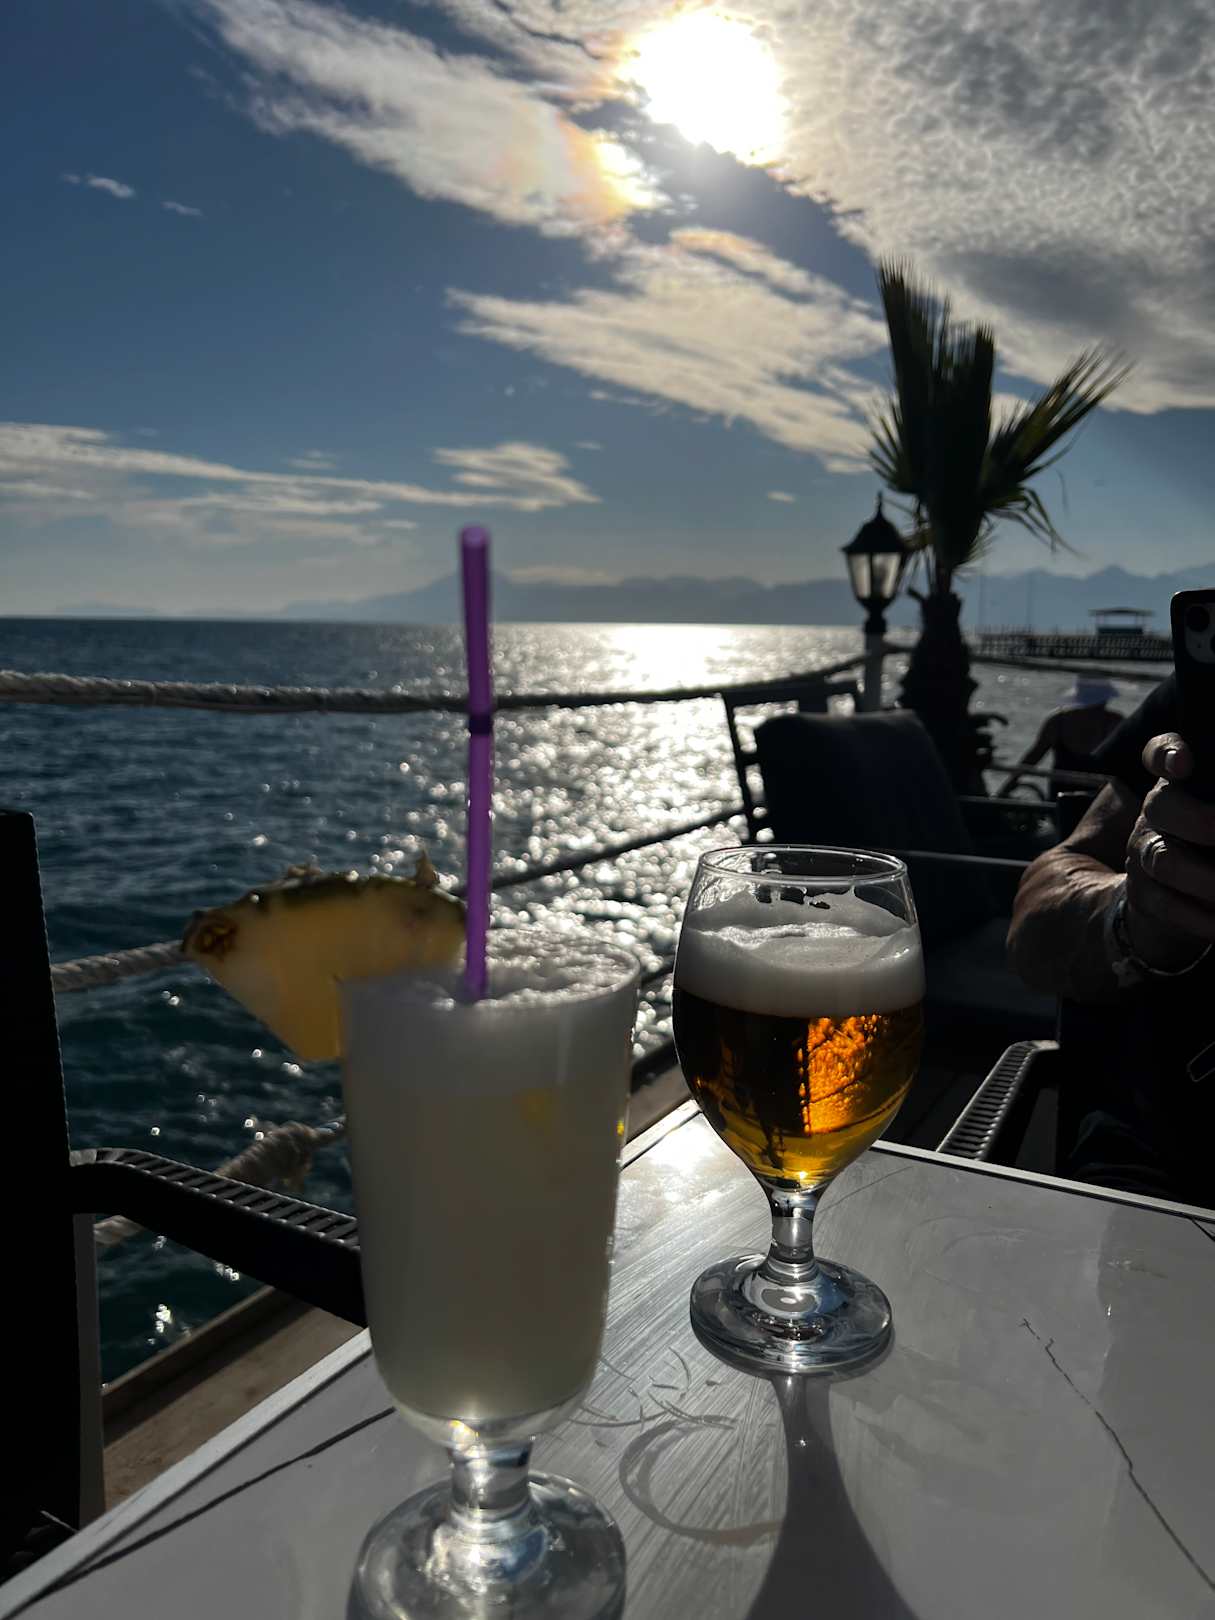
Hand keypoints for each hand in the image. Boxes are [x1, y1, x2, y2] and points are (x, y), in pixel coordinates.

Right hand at [1123, 733, 1214, 968]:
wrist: (1180, 898)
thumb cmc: (1212, 847)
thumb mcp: (1211, 822)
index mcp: (1178, 784)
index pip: (1160, 753)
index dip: (1166, 754)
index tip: (1184, 764)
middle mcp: (1155, 813)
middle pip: (1161, 805)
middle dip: (1201, 822)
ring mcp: (1144, 852)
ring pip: (1164, 861)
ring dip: (1209, 880)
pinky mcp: (1142, 893)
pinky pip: (1166, 904)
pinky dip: (1201, 917)